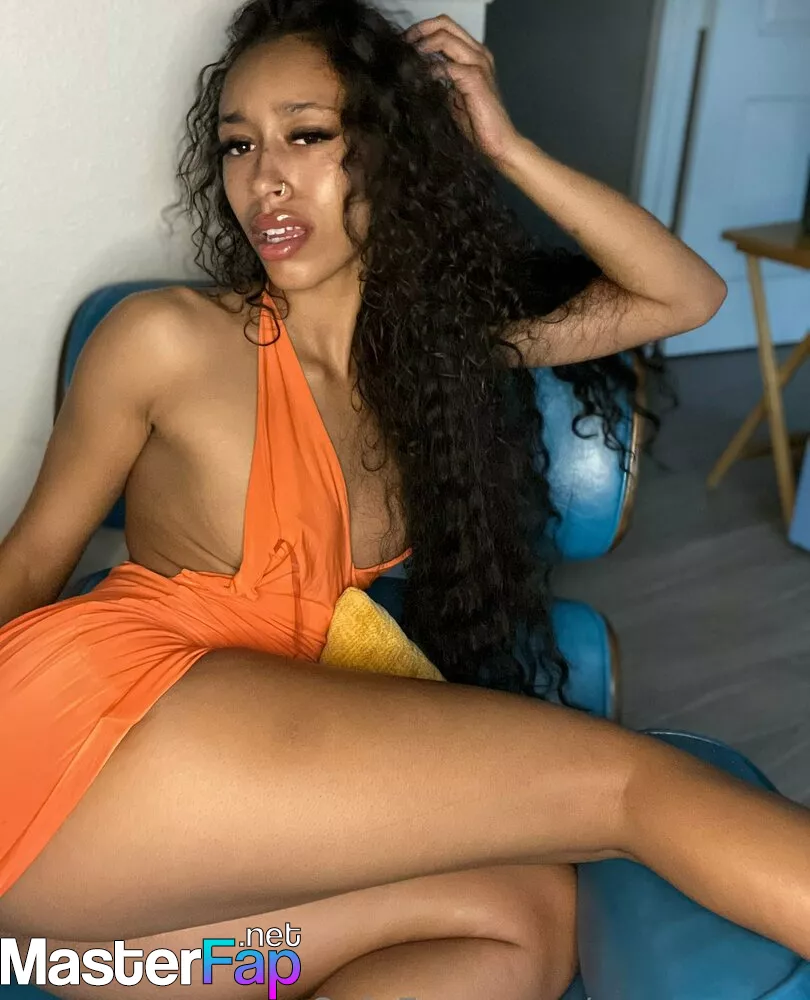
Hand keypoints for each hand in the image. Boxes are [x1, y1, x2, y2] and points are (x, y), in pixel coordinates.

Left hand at [405, 15, 522, 167]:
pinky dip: (431, 70)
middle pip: (444, 24)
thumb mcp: (452, 96)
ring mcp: (479, 64)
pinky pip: (448, 66)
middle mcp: (478, 53)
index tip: (403, 43)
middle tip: (402, 45)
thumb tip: (415, 70)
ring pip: (445, 38)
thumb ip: (440, 78)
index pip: (445, 27)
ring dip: (423, 46)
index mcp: (473, 54)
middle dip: (419, 31)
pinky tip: (421, 80)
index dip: (421, 30)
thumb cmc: (477, 124)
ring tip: (408, 58)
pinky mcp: (476, 79)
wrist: (498, 144)